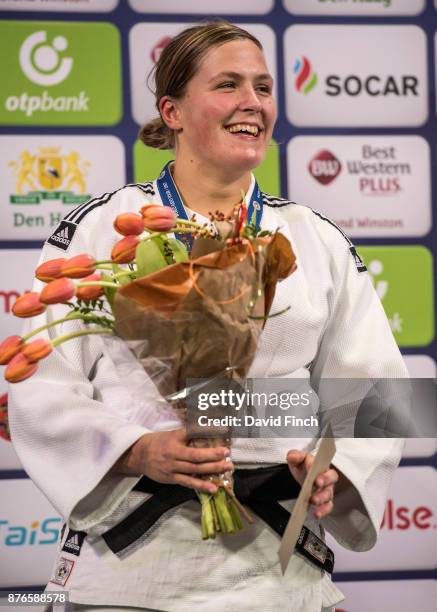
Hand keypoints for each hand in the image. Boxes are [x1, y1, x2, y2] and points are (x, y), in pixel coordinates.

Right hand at [116, 428, 232, 493]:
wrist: (138, 456)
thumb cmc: (158, 442)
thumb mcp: (172, 434)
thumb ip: (188, 433)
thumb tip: (208, 429)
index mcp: (174, 439)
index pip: (192, 433)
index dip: (207, 432)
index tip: (222, 430)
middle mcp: (173, 453)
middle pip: (196, 456)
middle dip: (214, 456)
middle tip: (228, 455)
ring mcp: (172, 468)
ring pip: (194, 470)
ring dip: (212, 470)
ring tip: (226, 468)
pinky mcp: (171, 479)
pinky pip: (188, 482)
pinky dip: (201, 485)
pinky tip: (213, 488)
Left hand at [287, 449, 338, 518]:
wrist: (302, 475)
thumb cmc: (302, 466)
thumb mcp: (296, 459)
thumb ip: (295, 455)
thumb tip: (293, 456)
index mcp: (320, 464)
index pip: (323, 464)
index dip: (318, 465)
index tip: (311, 469)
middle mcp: (327, 477)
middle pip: (331, 478)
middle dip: (324, 481)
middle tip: (316, 484)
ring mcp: (326, 489)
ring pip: (329, 494)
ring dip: (322, 498)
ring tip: (313, 501)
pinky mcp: (324, 501)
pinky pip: (327, 506)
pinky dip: (323, 511)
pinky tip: (317, 514)